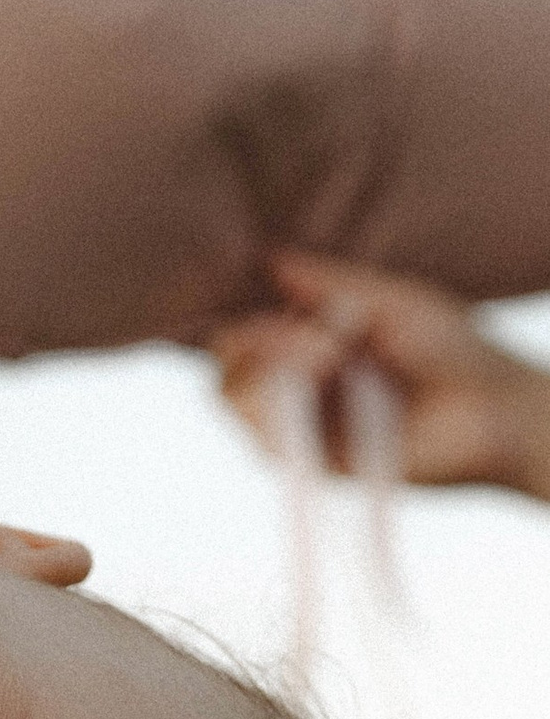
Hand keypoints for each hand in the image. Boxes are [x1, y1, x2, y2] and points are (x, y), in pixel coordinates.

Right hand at [214, 254, 549, 500]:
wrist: (492, 405)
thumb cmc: (453, 348)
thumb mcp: (387, 297)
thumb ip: (325, 280)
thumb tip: (267, 256)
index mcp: (310, 348)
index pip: (242, 332)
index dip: (247, 312)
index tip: (281, 293)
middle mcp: (298, 388)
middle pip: (226, 364)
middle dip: (252, 337)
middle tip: (312, 330)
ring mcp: (302, 427)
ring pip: (230, 395)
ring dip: (267, 361)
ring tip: (327, 351)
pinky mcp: (312, 463)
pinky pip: (261, 436)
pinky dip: (278, 399)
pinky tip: (324, 373)